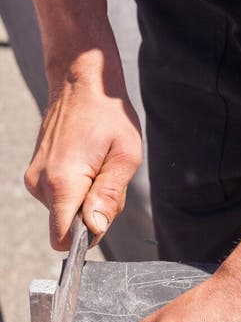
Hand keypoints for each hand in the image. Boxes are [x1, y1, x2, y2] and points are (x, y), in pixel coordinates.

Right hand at [25, 50, 141, 249]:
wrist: (80, 82)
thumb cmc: (108, 115)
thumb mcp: (125, 156)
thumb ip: (110, 196)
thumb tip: (96, 228)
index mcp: (63, 182)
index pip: (63, 238)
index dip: (86, 238)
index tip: (102, 218)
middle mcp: (41, 184)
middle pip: (68, 226)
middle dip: (92, 215)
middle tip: (107, 179)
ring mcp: (34, 178)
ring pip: (65, 213)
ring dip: (87, 200)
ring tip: (98, 166)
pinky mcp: (35, 175)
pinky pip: (59, 199)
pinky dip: (77, 191)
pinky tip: (87, 164)